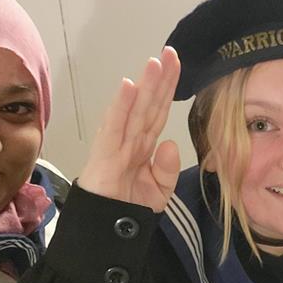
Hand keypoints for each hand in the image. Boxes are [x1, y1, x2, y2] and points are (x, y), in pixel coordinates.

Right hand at [78, 46, 180, 211]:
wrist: (107, 231)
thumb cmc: (128, 208)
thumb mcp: (159, 191)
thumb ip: (168, 168)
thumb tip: (171, 143)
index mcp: (144, 145)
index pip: (159, 111)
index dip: (168, 88)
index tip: (176, 64)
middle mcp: (131, 138)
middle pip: (149, 104)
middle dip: (160, 79)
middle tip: (170, 52)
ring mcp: (118, 143)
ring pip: (135, 110)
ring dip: (144, 86)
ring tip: (154, 61)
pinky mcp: (105, 153)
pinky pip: (115, 127)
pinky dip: (121, 106)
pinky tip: (128, 87)